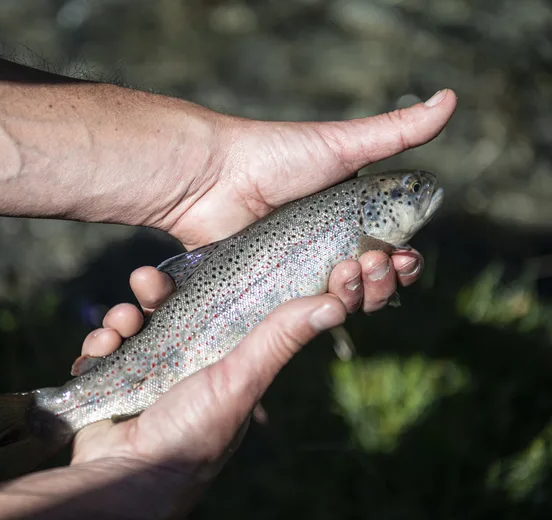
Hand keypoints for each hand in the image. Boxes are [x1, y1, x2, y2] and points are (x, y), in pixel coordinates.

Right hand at [63, 270, 345, 517]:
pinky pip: (103, 349)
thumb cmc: (192, 434)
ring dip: (122, 317)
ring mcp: (145, 373)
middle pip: (166, 309)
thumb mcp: (240, 381)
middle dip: (153, 292)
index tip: (192, 266)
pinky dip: (99, 344)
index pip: (212, 308)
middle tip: (144, 281)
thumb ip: (279, 339)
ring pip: (131, 324)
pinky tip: (101, 349)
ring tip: (119, 325)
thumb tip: (338, 303)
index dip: (202, 284)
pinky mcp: (112, 382)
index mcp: (217, 361)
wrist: (130, 478)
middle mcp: (182, 364)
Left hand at [142, 89, 455, 308]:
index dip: (403, 264)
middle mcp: (325, 250)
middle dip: (385, 283)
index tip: (403, 257)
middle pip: (372, 287)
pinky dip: (320, 313)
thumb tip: (452, 98)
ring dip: (360, 297)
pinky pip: (300, 315)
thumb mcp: (342, 144)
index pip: (390, 255)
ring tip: (349, 273)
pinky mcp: (269, 292)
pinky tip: (325, 302)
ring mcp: (296, 273)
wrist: (211, 178)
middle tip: (375, 263)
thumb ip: (397, 131)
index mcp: (349, 221)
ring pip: (341, 305)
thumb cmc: (274, 156)